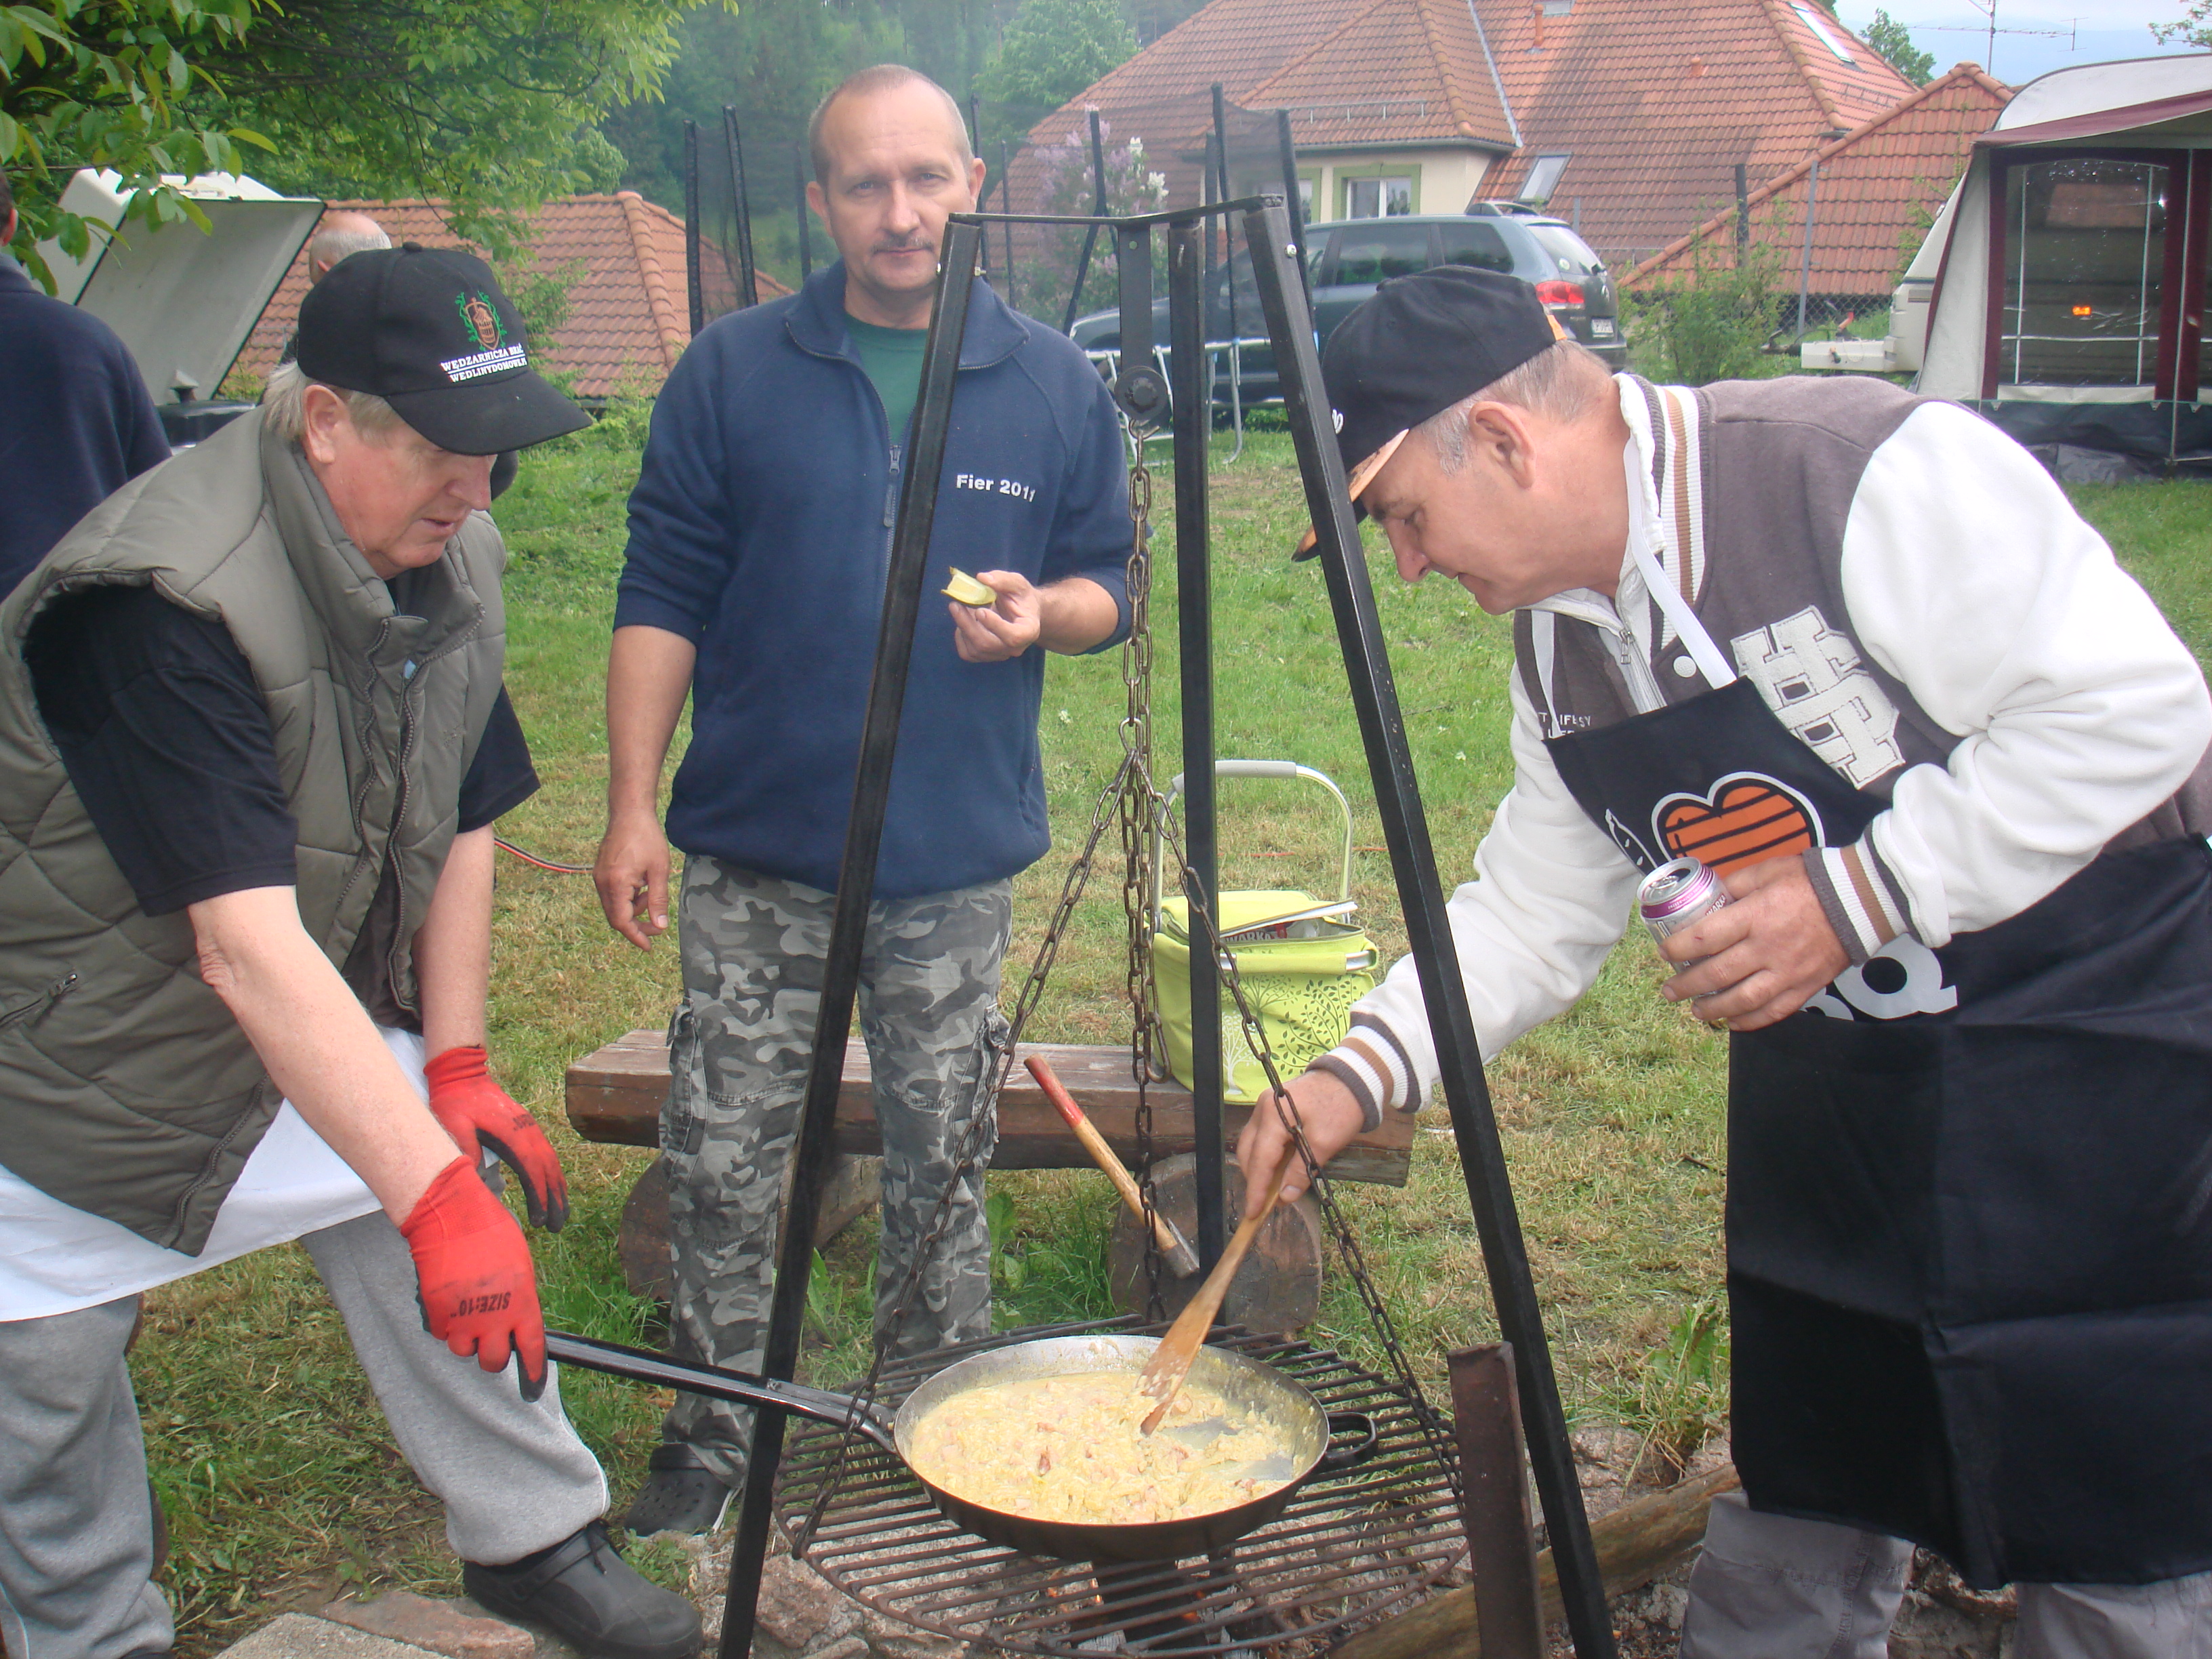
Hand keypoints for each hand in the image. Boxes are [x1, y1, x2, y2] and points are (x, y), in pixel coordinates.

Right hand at [399, 1157, 548, 1399]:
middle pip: (493, 1361)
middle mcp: (494, 1318)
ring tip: (469, 1313)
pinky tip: (452, 1301)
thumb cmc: (492, 1234)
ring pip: (464, 1351)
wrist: (452, 1217)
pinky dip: (447, 1325)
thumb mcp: (520, 1267)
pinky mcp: (438, 1313)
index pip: (531, 1349)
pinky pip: (443, 1333)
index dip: (533, 1373)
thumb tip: (517, 1323)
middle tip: (492, 1338)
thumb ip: (520, 1300)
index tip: (533, 1387)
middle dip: (494, 1355)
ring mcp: (463, 1318)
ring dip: (468, 1340)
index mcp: (522, 1304)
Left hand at [423, 1046, 568, 1230]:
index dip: (539, 1196)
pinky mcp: (526, 1128)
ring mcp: (529, 1128)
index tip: (541, 1220)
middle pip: (548, 1168)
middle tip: (557, 1228)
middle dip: (555, 1199)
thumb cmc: (454, 1102)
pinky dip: (552, 1175)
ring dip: (558, 1189)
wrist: (463, 1075)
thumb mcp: (454, 1126)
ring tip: (561, 1216)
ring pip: (551, 1161)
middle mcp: (527, 1130)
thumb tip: (477, 1181)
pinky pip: (545, 1154)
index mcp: (512, 1131)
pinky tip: (553, 1190)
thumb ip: (466, 1150)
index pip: (532, 1169)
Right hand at [595, 810, 670, 949]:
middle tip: (657, 926)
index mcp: (616, 884)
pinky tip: (642, 886)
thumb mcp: (659, 871)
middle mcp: (602, 883)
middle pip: (616, 917)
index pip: (622, 921)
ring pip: (614, 907)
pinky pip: (612, 895)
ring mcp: (599, 877)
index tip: (649, 947)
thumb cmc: (647, 838)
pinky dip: (627, 898)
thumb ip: (658, 900)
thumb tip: (660, 926)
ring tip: (652, 893)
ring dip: (634, 909)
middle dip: (636, 925)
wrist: (630, 813)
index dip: (636, 936)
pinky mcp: (601, 872)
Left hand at [948, 570, 1042, 661]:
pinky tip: (963, 621)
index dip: (995, 626)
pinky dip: (960, 637)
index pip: (1014, 636)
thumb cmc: (1021, 597)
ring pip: (975, 649)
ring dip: (962, 627)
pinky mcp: (987, 656)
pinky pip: (968, 653)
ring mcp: (1000, 654)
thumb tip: (981, 578)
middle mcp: (1015, 648)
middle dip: (967, 624)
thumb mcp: (1017, 583)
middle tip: (955, 604)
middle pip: (987, 644)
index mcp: (1028, 630)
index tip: (980, 610)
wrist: (1022, 612)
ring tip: (959, 607)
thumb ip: (1002, 580)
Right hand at [1234, 1072, 1367, 1211]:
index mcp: (1274, 1115)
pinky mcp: (1273, 1108)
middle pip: (1248, 1151)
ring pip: (1251, 1144)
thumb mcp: (1325, 1143)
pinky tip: (1277, 1169)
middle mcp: (1263, 1109)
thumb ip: (1301, 1170)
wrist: (1353, 1078)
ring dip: (1259, 1168)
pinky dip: (1266, 1155)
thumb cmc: (1341, 1108)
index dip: (1256, 1189)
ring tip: (1271, 1190)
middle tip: (1264, 1204)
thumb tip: (1285, 1197)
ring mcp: (1265, 1106)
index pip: (1260, 1159)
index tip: (1253, 1213)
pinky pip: (1261, 1136)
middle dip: (1254, 1179)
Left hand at [1659, 855, 1849, 1031]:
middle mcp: (1766, 948)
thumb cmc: (1810, 881)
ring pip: (1742, 1000)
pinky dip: (1751, 1021)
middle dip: (1687, 986)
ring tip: (1696, 1011)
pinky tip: (1734, 1023)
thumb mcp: (1766, 871)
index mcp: (1754, 916)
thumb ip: (1735, 885)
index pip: (1704, 938)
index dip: (1678, 948)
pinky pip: (1773, 1011)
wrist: (1861, 900)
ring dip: (1714, 1009)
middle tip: (1670, 991)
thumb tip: (1708, 898)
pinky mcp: (1806, 987)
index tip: (1665, 953)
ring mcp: (1787, 972)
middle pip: (1717, 974)